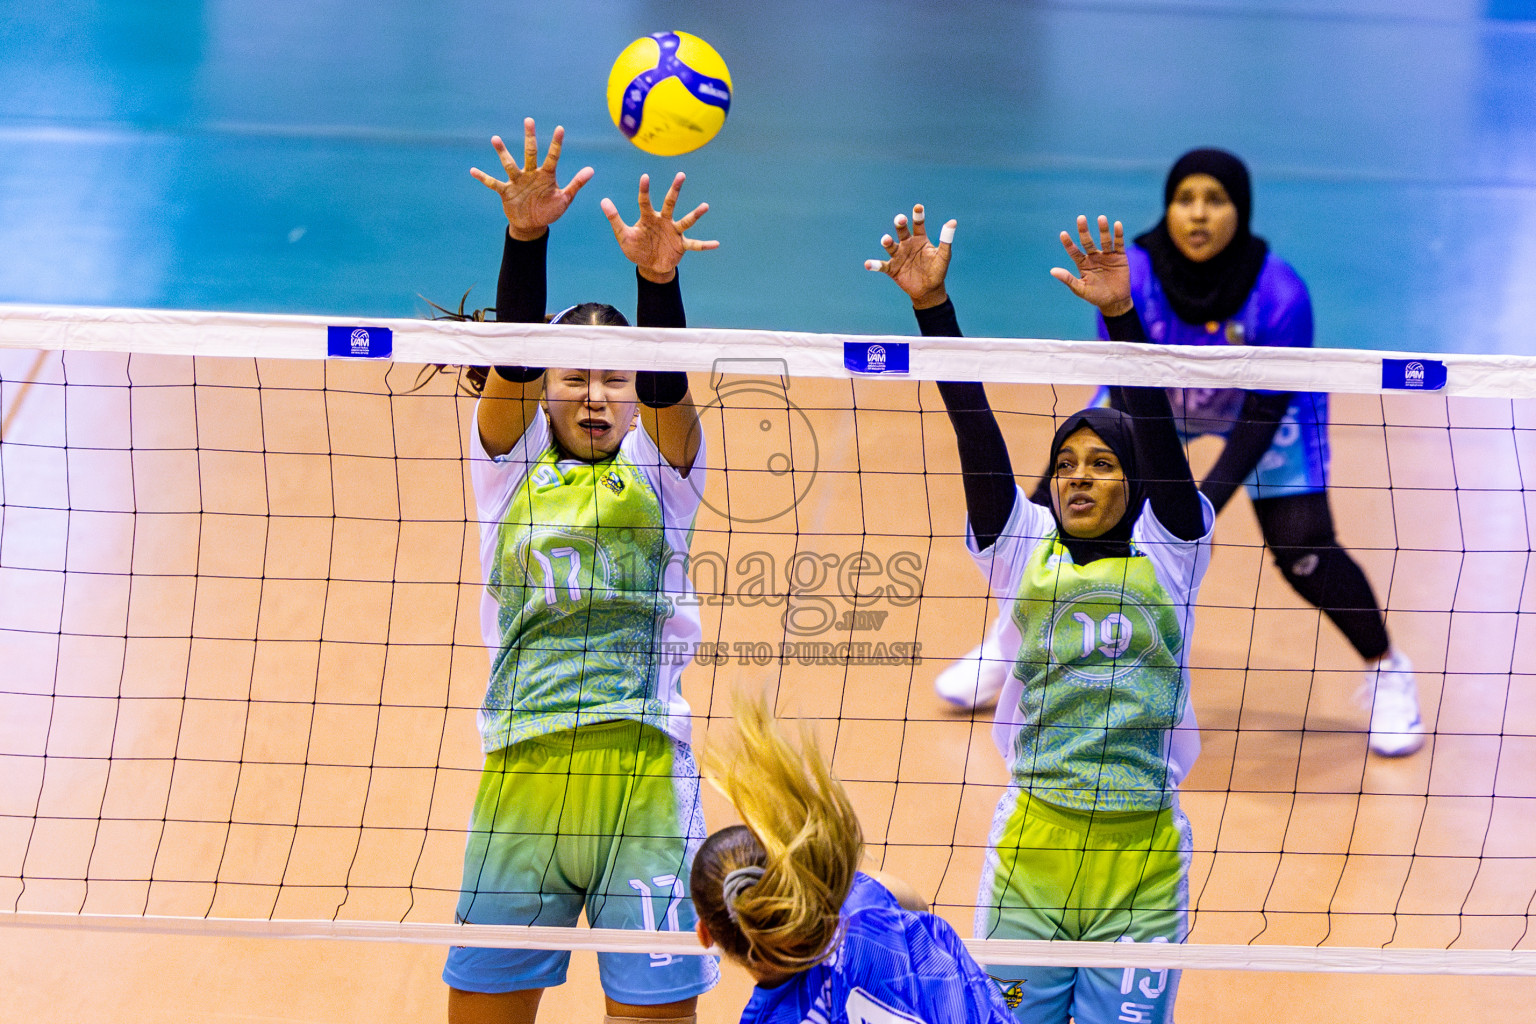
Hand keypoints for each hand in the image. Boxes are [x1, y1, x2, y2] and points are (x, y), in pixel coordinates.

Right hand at [470, 118, 593, 240]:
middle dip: (530, 138)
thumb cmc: (549, 210)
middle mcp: (531, 174)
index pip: (553, 157)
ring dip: (502, 153)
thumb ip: (576, 184)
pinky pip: (493, 183)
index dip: (556, 144)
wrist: (533, 225)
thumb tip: (591, 170)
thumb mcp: (565, 199)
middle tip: (529, 120)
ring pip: (510, 164)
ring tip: (495, 138)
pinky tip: (472, 170)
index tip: (560, 128)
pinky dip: (483, 178)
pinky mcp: (506, 191)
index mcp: (547, 175)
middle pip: (531, 153)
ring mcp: (518, 181)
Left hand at [600, 172, 717, 282]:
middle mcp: (663, 221)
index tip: (644, 176)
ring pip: (686, 220)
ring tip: (705, 206)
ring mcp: (674, 232)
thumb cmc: (636, 249)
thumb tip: (603, 200)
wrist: (649, 266)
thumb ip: (615, 219)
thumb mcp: (623, 236)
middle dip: (675, 189)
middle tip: (681, 175)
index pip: (645, 201)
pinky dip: (705, 245)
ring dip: (695, 214)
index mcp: (648, 218)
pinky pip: (695, 244)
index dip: (644, 190)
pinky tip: (716, 244)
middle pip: (670, 203)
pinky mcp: (681, 245)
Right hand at [865, 205, 953, 309]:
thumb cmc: (937, 271)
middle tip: (900, 219)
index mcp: (920, 239)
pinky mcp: (892, 269)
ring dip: (887, 242)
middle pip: (901, 231)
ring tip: (886, 240)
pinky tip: (867, 264)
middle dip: (900, 224)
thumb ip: (946, 240)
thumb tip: (953, 222)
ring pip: (890, 246)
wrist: (929, 290)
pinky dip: (874, 265)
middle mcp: (907, 244)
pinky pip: (882, 266)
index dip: (918, 215)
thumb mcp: (944, 256)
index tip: (918, 207)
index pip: (918, 224)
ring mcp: (898, 256)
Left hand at [1050, 215, 1132, 316]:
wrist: (1115, 302)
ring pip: (1104, 240)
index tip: (1063, 234)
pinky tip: (1117, 225)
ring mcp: (1107, 255)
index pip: (1074, 251)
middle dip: (1084, 230)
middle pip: (1088, 241)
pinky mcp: (1120, 256)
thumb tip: (1052, 271)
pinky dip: (1118, 234)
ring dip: (1103, 229)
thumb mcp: (1080, 289)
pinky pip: (1118, 244)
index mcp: (1082, 263)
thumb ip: (1068, 279)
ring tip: (1101, 218)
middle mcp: (1093, 256)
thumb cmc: (1095, 296)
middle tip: (1081, 218)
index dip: (1068, 243)